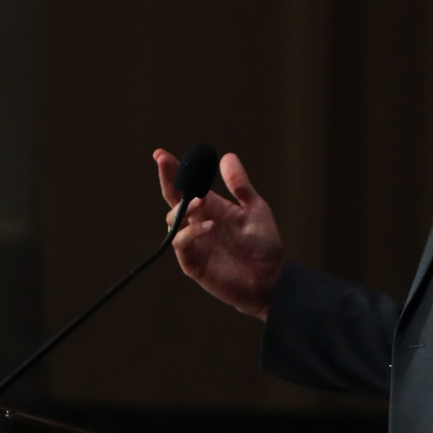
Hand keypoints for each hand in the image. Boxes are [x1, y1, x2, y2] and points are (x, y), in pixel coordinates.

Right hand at [155, 149, 283, 318]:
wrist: (271, 279)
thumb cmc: (262, 246)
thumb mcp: (255, 209)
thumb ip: (240, 186)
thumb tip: (227, 156)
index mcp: (211, 209)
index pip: (186, 187)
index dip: (174, 171)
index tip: (161, 154)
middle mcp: (197, 223)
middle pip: (174, 200)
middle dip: (168, 180)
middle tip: (164, 162)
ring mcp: (194, 243)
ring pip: (173, 221)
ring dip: (184, 207)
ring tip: (202, 200)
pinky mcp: (193, 263)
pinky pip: (182, 244)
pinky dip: (191, 231)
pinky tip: (209, 225)